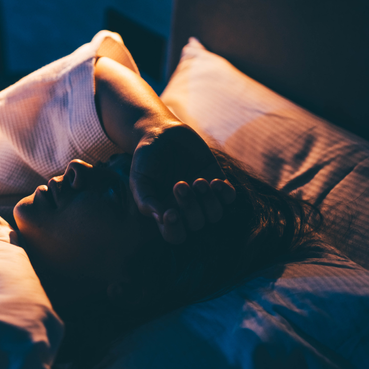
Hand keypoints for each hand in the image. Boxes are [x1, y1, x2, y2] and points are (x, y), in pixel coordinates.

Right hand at [130, 125, 235, 243]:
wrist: (162, 133)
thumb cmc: (146, 158)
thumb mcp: (139, 178)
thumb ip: (145, 199)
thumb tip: (160, 218)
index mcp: (166, 213)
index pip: (174, 235)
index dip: (175, 229)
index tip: (171, 213)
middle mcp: (186, 209)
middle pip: (196, 225)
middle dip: (190, 207)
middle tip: (179, 184)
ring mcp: (203, 197)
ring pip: (215, 215)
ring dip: (208, 201)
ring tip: (197, 181)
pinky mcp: (217, 181)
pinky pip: (229, 198)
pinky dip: (224, 193)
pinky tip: (214, 181)